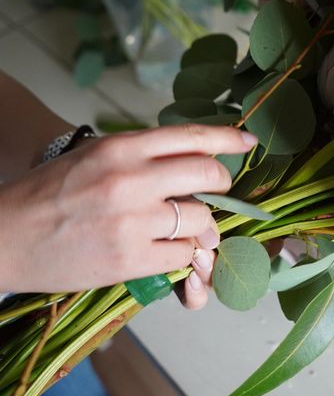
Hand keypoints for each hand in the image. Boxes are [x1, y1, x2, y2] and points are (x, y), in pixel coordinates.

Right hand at [0, 125, 257, 310]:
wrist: (7, 236)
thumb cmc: (51, 192)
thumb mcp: (96, 156)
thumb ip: (143, 155)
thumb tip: (192, 158)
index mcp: (122, 148)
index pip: (192, 136)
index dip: (228, 138)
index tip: (248, 141)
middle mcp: (132, 179)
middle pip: (208, 174)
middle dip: (222, 182)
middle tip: (217, 189)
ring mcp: (132, 221)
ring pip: (202, 218)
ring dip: (203, 225)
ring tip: (190, 228)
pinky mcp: (130, 259)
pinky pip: (184, 254)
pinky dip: (185, 254)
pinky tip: (168, 250)